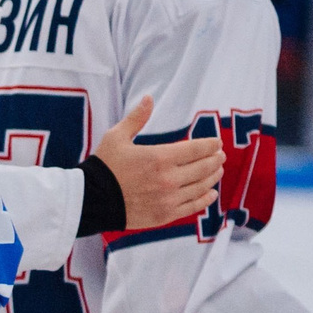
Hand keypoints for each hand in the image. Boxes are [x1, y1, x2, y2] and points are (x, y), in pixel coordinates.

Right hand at [93, 95, 224, 230]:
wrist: (92, 200)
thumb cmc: (104, 166)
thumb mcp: (116, 137)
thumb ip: (136, 118)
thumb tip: (148, 97)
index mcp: (159, 157)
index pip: (196, 149)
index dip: (211, 145)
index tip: (217, 143)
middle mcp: (169, 179)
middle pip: (204, 167)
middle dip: (215, 160)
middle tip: (220, 156)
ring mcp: (168, 198)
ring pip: (201, 186)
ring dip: (213, 177)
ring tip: (217, 172)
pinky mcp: (165, 215)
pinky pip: (193, 206)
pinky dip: (205, 199)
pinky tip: (211, 193)